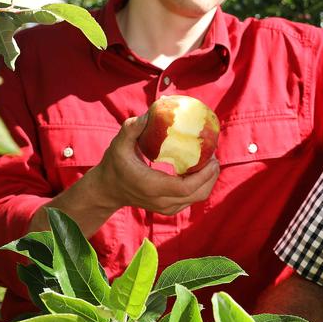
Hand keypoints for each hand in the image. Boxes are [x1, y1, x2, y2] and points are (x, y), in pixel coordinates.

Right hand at [86, 114, 219, 215]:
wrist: (108, 190)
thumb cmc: (114, 165)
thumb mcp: (118, 145)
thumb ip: (131, 129)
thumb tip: (151, 113)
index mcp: (152, 187)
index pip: (185, 187)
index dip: (204, 175)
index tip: (212, 158)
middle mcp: (161, 201)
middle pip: (198, 194)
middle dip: (211, 175)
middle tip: (214, 155)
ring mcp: (166, 208)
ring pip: (198, 198)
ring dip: (208, 180)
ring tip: (209, 160)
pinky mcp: (169, 208)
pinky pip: (192, 198)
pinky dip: (201, 185)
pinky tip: (200, 169)